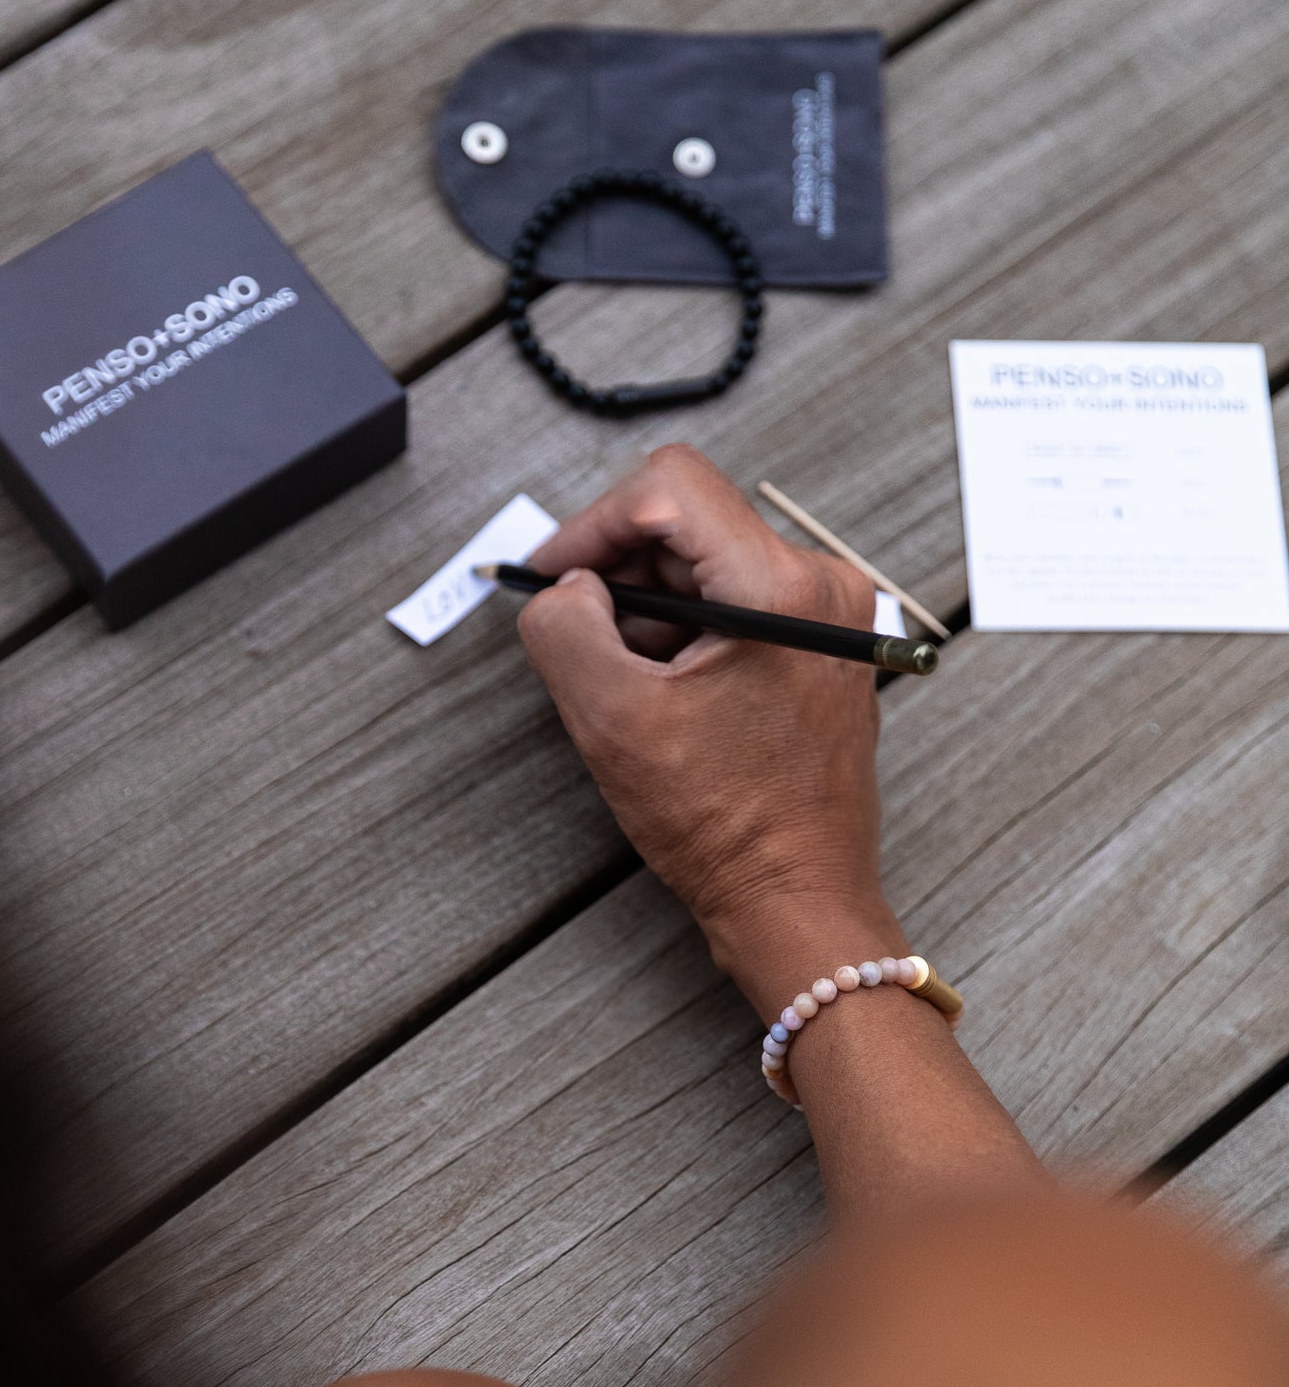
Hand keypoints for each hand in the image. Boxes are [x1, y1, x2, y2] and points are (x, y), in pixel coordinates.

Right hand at [518, 446, 899, 979]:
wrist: (797, 897)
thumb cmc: (729, 829)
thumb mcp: (613, 720)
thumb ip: (566, 627)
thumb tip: (566, 585)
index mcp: (782, 590)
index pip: (668, 489)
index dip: (593, 525)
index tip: (555, 575)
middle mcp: (822, 587)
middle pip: (688, 524)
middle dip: (620, 576)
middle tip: (585, 642)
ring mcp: (831, 617)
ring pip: (706, 564)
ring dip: (650, 612)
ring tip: (636, 688)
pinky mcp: (822, 645)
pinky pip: (734, 602)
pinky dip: (685, 634)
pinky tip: (672, 699)